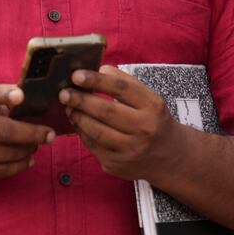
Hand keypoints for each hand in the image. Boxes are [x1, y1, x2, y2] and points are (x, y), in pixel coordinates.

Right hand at [0, 83, 53, 183]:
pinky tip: (27, 160)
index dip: (4, 95)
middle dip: (33, 135)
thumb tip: (27, 95)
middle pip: (6, 134)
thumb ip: (0, 93)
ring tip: (36, 146)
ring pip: (6, 155)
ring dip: (28, 152)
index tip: (21, 96)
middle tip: (49, 135)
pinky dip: (18, 166)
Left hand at [60, 65, 180, 178]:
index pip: (122, 89)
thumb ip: (125, 82)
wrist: (169, 156)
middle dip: (81, 100)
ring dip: (78, 117)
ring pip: (96, 131)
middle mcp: (145, 129)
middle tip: (64, 93)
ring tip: (69, 107)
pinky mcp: (117, 165)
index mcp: (153, 106)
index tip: (77, 75)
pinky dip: (82, 132)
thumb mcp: (149, 98)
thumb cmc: (153, 120)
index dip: (97, 80)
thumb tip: (98, 70)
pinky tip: (78, 123)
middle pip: (106, 111)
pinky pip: (93, 146)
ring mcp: (131, 149)